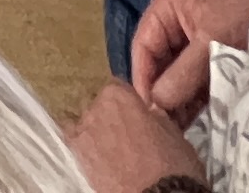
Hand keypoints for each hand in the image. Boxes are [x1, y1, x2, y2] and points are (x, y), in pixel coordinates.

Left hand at [68, 79, 202, 192]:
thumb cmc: (171, 163)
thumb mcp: (172, 131)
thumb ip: (153, 115)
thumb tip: (149, 114)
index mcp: (117, 94)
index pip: (118, 86)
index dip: (128, 100)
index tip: (136, 111)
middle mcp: (94, 108)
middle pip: (98, 104)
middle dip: (110, 114)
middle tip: (127, 132)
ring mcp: (82, 134)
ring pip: (85, 123)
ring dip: (96, 130)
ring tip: (111, 146)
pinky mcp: (76, 158)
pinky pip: (76, 144)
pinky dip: (84, 146)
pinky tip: (97, 154)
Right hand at [126, 0, 248, 120]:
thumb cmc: (246, 14)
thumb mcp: (211, 43)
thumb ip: (182, 74)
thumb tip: (156, 105)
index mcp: (166, 9)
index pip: (142, 49)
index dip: (143, 81)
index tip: (149, 113)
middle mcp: (173, 25)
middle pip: (157, 65)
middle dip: (161, 94)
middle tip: (164, 128)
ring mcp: (191, 43)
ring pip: (175, 76)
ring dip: (176, 101)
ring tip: (177, 131)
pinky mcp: (208, 59)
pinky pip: (193, 81)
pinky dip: (192, 100)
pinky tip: (192, 123)